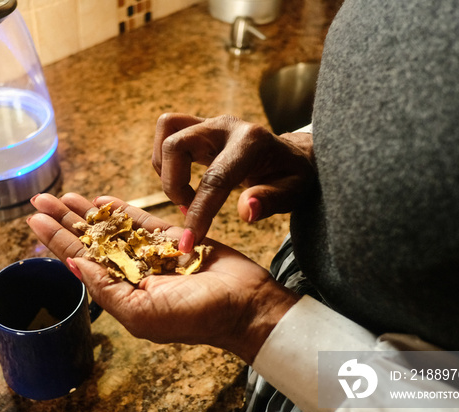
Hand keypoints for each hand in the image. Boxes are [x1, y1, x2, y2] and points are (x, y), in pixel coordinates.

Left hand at [28, 193, 298, 362]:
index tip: (34, 220)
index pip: (81, 260)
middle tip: (40, 198)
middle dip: (64, 220)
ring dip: (88, 211)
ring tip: (63, 195)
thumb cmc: (198, 316)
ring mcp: (152, 253)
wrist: (246, 304)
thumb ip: (106, 290)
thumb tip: (72, 265)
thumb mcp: (143, 313)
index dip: (56, 239)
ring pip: (112, 227)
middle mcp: (132, 272)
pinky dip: (121, 209)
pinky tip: (102, 200)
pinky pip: (142, 221)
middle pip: (90, 240)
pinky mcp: (174, 237)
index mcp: (122, 291)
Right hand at [152, 113, 315, 250]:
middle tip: (189, 211)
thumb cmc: (291, 175)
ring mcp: (210, 122)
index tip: (189, 242)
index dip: (199, 212)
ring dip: (165, 169)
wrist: (291, 154)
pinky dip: (165, 161)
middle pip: (176, 145)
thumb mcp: (293, 192)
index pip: (215, 178)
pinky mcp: (199, 125)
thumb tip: (246, 211)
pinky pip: (168, 131)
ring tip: (185, 195)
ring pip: (167, 131)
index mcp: (252, 142)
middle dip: (173, 184)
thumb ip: (270, 200)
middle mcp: (226, 126)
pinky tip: (183, 182)